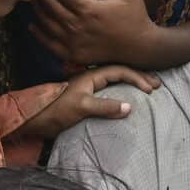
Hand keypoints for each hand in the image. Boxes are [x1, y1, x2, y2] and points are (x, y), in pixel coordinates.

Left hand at [10, 64, 160, 142]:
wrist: (32, 119)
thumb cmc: (54, 111)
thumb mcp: (80, 108)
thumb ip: (104, 107)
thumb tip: (130, 107)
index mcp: (90, 75)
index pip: (119, 70)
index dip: (137, 77)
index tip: (152, 88)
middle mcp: (89, 79)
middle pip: (120, 72)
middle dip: (139, 77)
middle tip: (157, 85)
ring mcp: (86, 88)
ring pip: (114, 80)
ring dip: (131, 83)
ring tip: (146, 88)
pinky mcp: (84, 98)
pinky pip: (108, 90)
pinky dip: (122, 91)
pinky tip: (128, 98)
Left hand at [30, 0, 159, 67]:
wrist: (139, 47)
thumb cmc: (134, 15)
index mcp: (90, 9)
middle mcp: (78, 27)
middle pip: (49, 5)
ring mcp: (73, 43)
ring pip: (45, 23)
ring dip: (37, 9)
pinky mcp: (72, 55)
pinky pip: (48, 43)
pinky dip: (39, 33)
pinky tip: (34, 23)